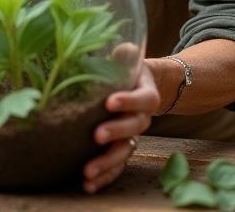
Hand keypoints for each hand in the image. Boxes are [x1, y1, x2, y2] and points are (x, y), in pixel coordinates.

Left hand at [82, 61, 159, 193]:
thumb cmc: (129, 68)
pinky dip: (104, 176)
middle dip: (116, 132)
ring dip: (107, 162)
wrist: (141, 87)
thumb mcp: (130, 57)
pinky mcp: (122, 148)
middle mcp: (142, 117)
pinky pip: (117, 166)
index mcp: (147, 94)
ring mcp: (133, 136)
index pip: (143, 98)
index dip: (128, 101)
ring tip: (87, 171)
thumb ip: (126, 54)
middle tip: (97, 135)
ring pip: (125, 151)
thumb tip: (122, 49)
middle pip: (134, 127)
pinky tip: (87, 185)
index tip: (110, 102)